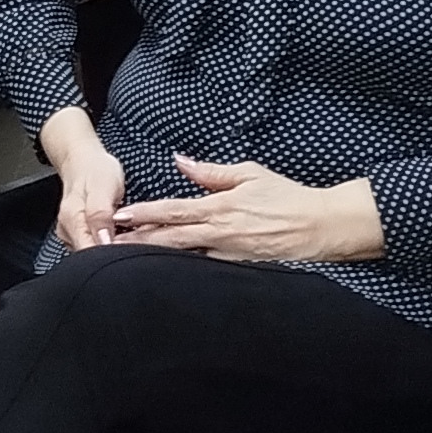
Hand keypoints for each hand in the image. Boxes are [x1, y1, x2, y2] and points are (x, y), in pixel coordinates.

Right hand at [46, 110, 127, 250]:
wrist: (84, 160)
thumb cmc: (96, 170)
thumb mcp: (103, 187)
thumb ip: (101, 215)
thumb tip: (104, 242)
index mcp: (71, 220)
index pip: (88, 255)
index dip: (109, 258)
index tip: (128, 252)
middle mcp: (67, 231)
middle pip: (89, 260)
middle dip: (111, 257)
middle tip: (131, 243)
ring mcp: (71, 234)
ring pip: (91, 256)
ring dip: (110, 252)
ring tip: (125, 236)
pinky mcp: (78, 235)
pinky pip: (93, 248)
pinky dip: (107, 246)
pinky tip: (117, 236)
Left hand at [103, 155, 385, 262]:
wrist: (320, 227)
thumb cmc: (286, 196)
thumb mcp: (249, 174)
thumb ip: (211, 172)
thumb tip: (180, 161)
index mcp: (220, 208)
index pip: (174, 211)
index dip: (145, 214)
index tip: (121, 215)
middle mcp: (220, 234)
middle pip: (171, 239)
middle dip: (140, 240)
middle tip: (111, 243)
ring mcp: (228, 254)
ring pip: (184, 256)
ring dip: (156, 256)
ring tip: (127, 258)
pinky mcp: (238, 267)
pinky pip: (204, 267)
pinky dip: (182, 268)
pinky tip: (164, 271)